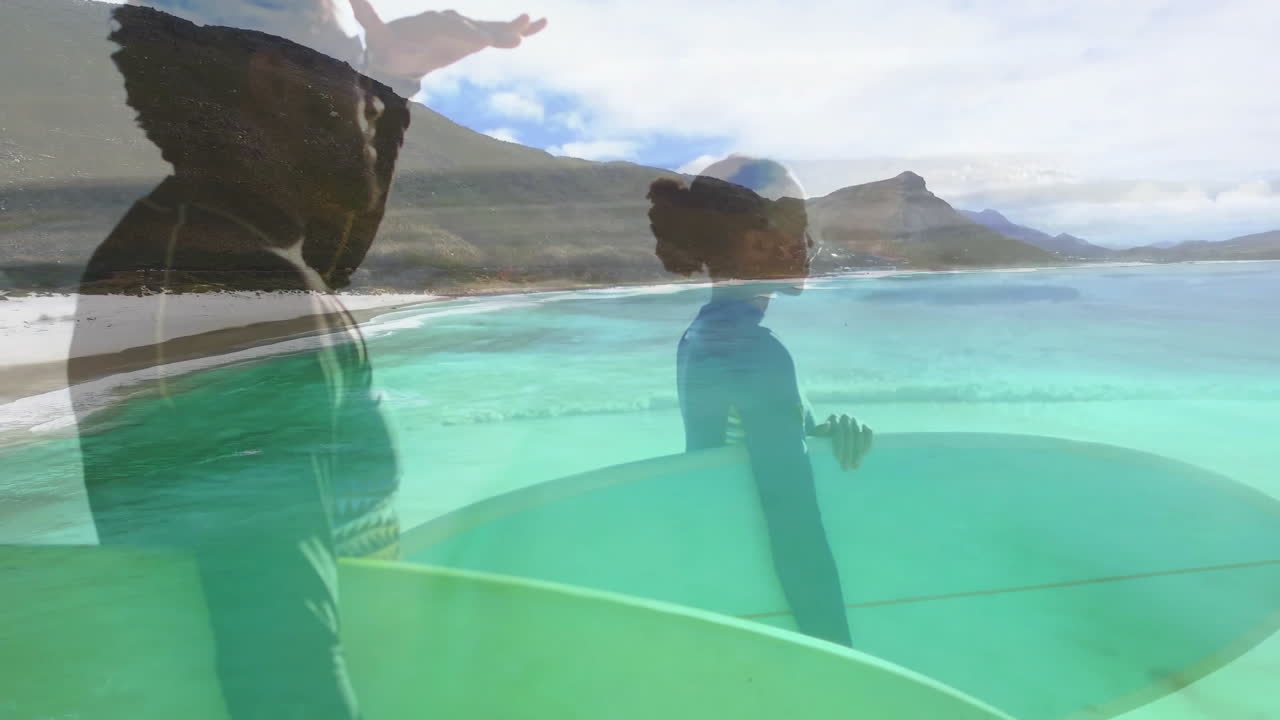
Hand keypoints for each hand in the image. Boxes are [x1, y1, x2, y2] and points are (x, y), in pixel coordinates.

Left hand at [351, 1, 546, 77]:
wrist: (399, 50)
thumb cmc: (390, 46)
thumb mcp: (376, 34)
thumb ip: (368, 16)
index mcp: (434, 22)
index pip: (453, 26)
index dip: (466, 33)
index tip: (480, 42)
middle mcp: (452, 21)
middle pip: (475, 26)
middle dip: (491, 32)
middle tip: (510, 39)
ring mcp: (465, 29)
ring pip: (491, 26)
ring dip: (511, 27)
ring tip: (533, 22)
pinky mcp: (475, 38)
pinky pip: (499, 32)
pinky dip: (519, 29)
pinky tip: (540, 24)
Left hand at [815, 414, 871, 470]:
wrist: (832, 435)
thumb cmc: (822, 437)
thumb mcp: (818, 434)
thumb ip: (819, 430)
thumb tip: (827, 426)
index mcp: (834, 418)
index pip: (838, 432)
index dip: (839, 446)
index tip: (838, 459)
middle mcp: (846, 418)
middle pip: (849, 435)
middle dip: (848, 453)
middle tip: (846, 467)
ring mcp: (856, 420)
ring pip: (859, 435)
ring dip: (858, 452)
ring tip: (855, 465)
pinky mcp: (865, 425)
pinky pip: (869, 433)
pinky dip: (867, 444)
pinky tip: (864, 455)